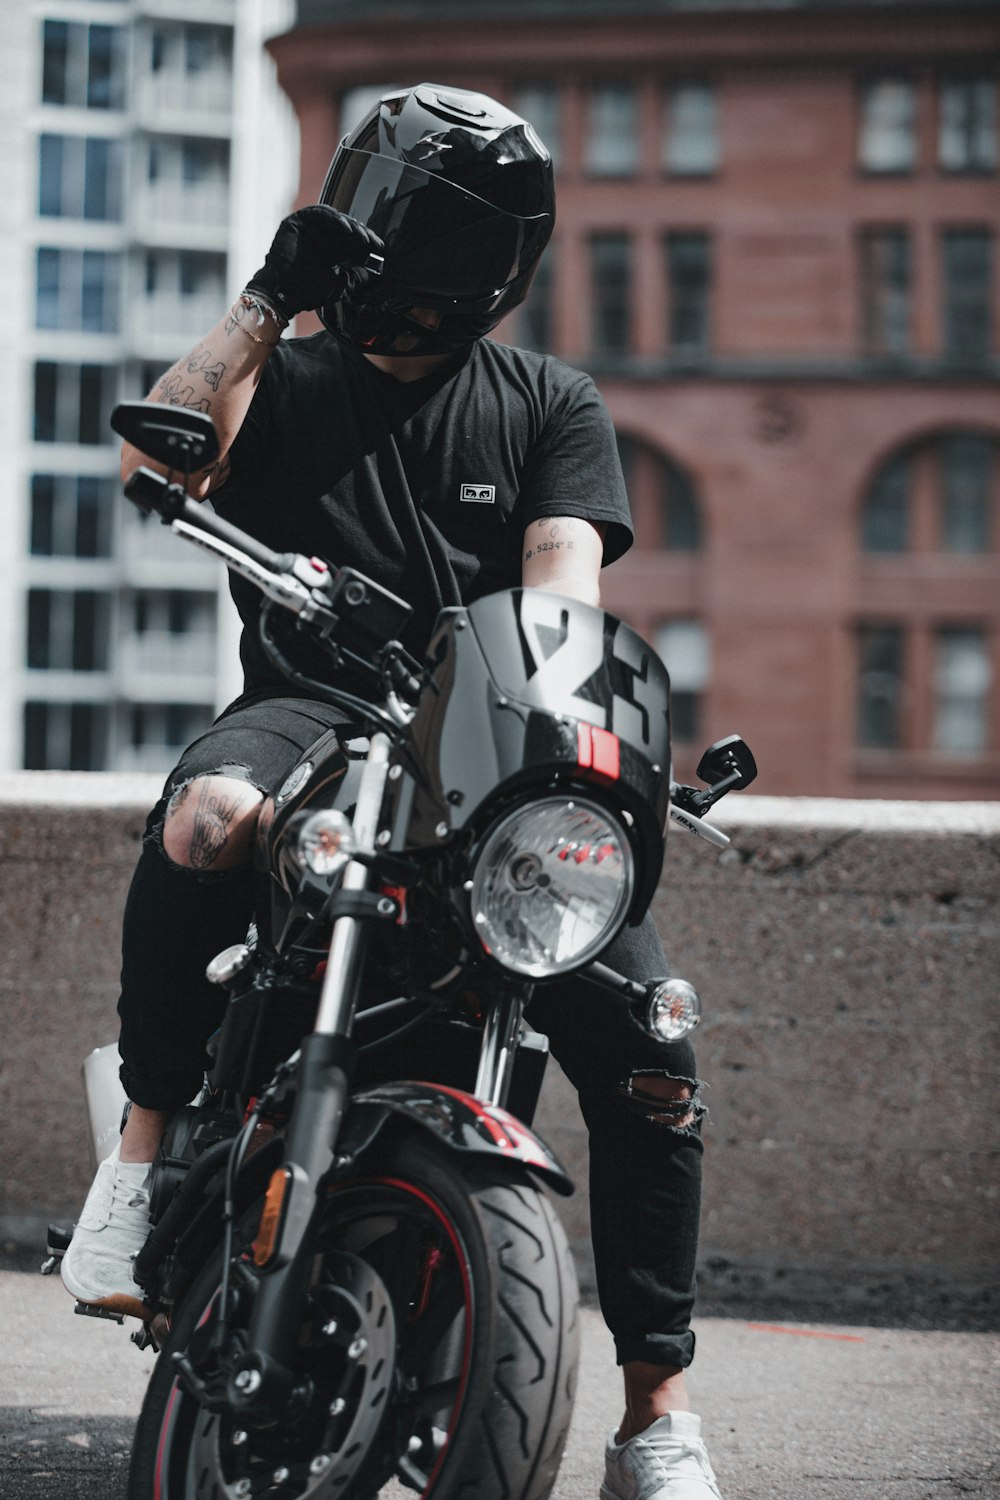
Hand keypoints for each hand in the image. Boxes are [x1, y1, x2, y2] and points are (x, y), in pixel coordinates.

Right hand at [245, 205, 382, 318]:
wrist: (285, 292)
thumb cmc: (308, 291)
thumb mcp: (340, 286)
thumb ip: (356, 279)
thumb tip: (371, 275)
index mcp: (330, 251)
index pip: (353, 241)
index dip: (368, 243)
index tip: (381, 249)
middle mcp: (320, 238)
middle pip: (347, 229)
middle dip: (363, 235)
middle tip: (375, 244)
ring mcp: (308, 228)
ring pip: (335, 220)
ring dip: (352, 227)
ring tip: (363, 238)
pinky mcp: (297, 221)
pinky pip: (319, 214)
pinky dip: (334, 219)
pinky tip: (347, 229)